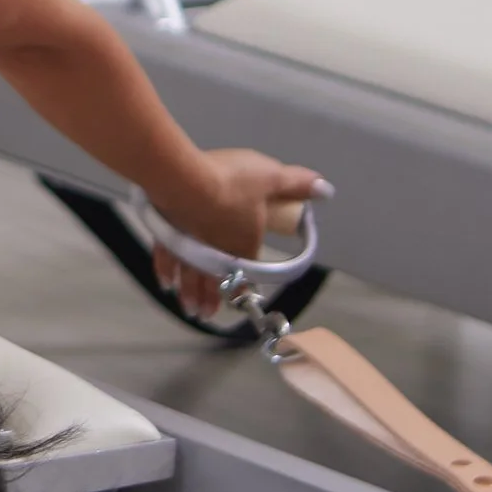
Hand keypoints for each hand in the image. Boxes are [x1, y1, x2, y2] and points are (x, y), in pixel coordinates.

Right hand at [147, 151, 326, 322]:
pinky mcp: (166, 235)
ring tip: (190, 309)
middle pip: (214, 280)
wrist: (184, 179)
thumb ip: (296, 184)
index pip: (248, 268)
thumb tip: (326, 190)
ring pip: (189, 277)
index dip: (247, 285)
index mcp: (243, 243)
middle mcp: (216, 252)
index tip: (246, 296)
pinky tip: (165, 282)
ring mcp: (189, 247)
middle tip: (208, 314)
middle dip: (211, 298)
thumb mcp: (270, 178)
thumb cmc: (231, 182)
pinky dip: (166, 272)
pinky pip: (166, 259)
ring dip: (190, 294)